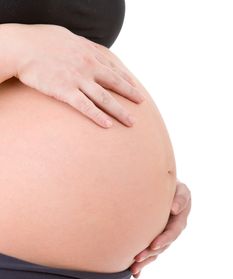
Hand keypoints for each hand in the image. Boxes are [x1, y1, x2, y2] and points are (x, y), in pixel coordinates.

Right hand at [5, 23, 143, 127]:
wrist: (22, 47)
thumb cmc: (41, 40)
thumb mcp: (67, 37)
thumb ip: (82, 46)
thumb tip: (89, 49)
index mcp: (88, 52)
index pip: (113, 68)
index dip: (126, 79)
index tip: (135, 88)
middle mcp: (88, 66)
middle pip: (114, 83)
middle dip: (130, 94)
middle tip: (142, 103)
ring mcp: (78, 79)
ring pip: (104, 98)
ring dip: (120, 111)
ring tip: (131, 123)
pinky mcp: (65, 90)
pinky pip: (85, 106)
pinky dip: (98, 116)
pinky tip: (108, 125)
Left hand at [130, 180, 191, 277]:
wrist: (160, 188)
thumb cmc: (171, 187)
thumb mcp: (181, 190)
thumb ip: (180, 198)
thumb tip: (174, 209)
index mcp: (179, 221)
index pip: (172, 232)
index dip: (164, 239)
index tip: (154, 245)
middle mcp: (170, 231)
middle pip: (161, 246)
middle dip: (150, 253)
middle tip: (137, 258)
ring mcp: (161, 237)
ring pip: (153, 252)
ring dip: (144, 261)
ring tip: (132, 269)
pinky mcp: (152, 239)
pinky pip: (148, 252)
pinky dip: (142, 264)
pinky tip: (134, 274)